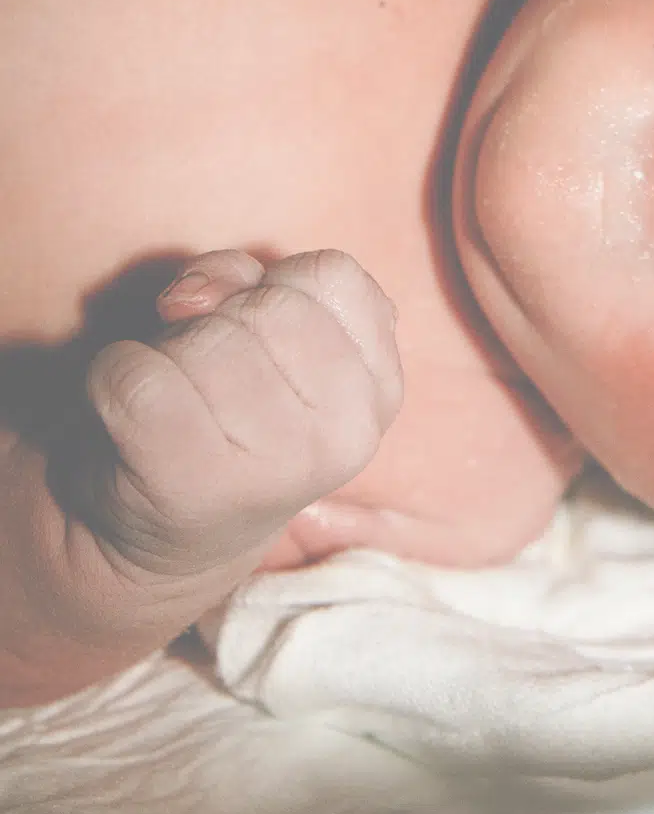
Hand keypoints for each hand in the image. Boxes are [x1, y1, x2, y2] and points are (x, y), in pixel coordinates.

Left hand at [60, 249, 402, 581]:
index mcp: (379, 391)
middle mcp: (346, 434)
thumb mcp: (266, 335)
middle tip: (211, 378)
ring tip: (179, 400)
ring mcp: (276, 464)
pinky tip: (132, 417)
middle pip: (265, 305)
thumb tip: (186, 300)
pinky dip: (115, 375)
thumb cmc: (229, 413)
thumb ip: (243, 281)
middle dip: (220, 321)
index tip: (259, 336)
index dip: (276, 285)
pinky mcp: (190, 478)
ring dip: (168, 351)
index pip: (331, 274)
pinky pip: (134, 374)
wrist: (170, 539)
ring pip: (201, 337)